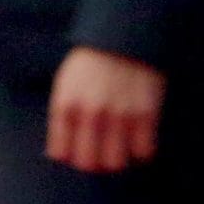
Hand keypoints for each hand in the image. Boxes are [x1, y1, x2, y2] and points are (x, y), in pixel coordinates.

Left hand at [47, 46, 166, 172]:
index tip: (76, 154)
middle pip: (88, 163)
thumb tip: (58, 154)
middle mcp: (91, 113)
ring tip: (118, 151)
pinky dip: (140, 152)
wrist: (122, 39)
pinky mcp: (145, 114)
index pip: (62, 151)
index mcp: (66, 104)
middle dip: (92, 164)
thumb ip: (61, 118)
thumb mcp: (65, 86)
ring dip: (116, 161)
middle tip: (99, 158)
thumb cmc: (89, 65)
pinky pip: (143, 151)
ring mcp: (119, 114)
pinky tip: (137, 141)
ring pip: (116, 162)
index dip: (69, 158)